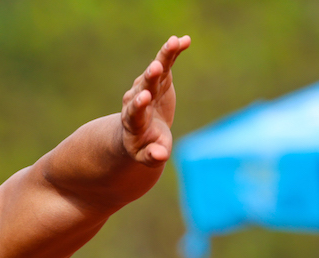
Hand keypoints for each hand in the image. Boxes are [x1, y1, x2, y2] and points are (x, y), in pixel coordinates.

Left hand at [121, 35, 190, 165]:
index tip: (144, 98)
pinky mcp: (158, 79)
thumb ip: (153, 155)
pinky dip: (173, 53)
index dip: (138, 106)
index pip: (134, 113)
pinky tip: (184, 40)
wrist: (139, 131)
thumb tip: (161, 155)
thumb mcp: (148, 155)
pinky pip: (165, 64)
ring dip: (163, 57)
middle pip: (142, 88)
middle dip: (149, 78)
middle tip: (154, 68)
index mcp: (134, 123)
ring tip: (174, 43)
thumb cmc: (145, 146)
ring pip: (154, 72)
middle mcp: (137, 101)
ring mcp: (146, 87)